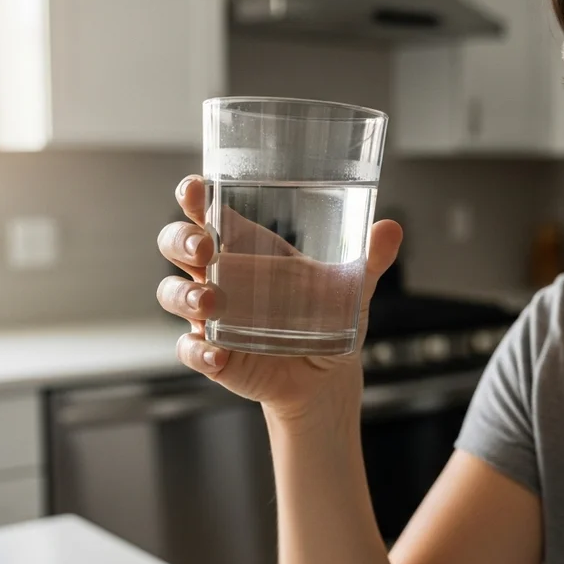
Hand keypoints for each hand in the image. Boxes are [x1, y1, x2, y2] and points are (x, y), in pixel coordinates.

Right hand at [156, 175, 402, 420]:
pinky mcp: (212, 354)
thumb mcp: (352, 288)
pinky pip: (189, 349)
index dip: (193, 196)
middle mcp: (220, 276)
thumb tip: (391, 229)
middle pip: (176, 244)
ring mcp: (211, 316)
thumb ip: (370, 260)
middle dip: (181, 240)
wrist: (326, 376)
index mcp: (247, 248)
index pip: (207, 212)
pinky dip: (197, 351)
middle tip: (205, 247)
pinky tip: (217, 354)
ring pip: (172, 294)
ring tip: (210, 304)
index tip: (195, 187)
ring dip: (184, 295)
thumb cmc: (329, 320)